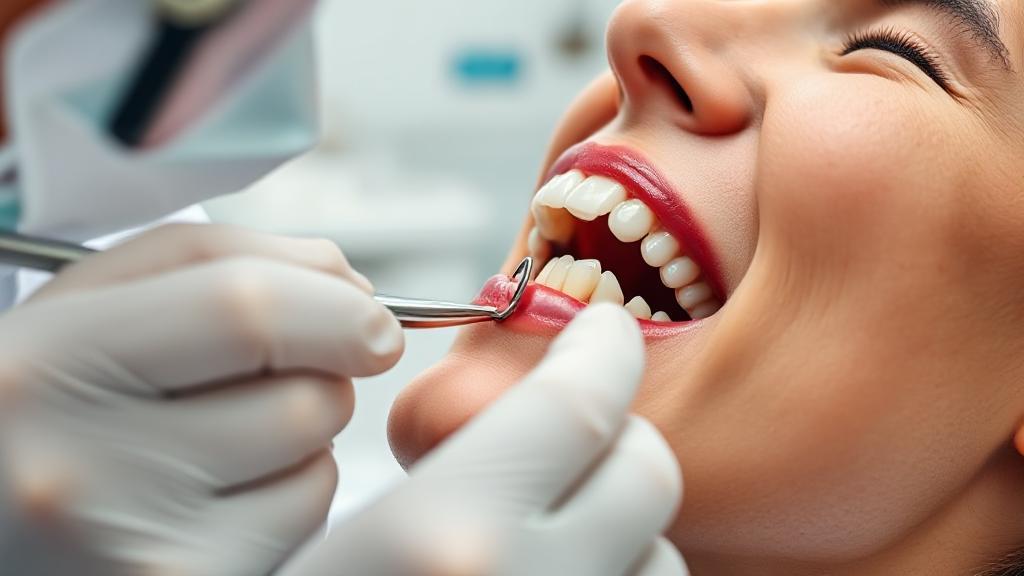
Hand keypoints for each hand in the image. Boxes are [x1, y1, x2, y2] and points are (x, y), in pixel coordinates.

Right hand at [0, 224, 404, 574]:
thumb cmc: (42, 404)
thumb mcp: (90, 302)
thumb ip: (214, 259)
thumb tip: (350, 283)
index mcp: (48, 366)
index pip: (247, 311)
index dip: (338, 307)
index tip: (374, 321)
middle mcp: (80, 471)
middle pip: (306, 397)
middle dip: (326, 375)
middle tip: (274, 376)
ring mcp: (137, 553)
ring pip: (320, 466)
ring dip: (306, 436)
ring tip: (220, 438)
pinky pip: (306, 523)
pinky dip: (290, 495)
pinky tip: (220, 494)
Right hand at [279, 305, 686, 575]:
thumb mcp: (337, 541)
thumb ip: (432, 474)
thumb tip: (512, 408)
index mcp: (443, 539)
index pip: (578, 404)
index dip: (601, 350)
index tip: (603, 330)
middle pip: (645, 472)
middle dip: (619, 439)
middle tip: (574, 435)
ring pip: (659, 557)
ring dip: (622, 532)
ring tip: (547, 539)